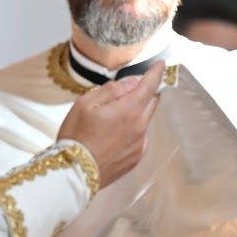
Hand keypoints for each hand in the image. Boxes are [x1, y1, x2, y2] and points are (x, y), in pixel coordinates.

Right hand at [56, 61, 163, 188]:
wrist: (75, 172)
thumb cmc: (77, 136)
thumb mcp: (85, 103)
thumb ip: (112, 90)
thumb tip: (132, 82)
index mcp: (129, 110)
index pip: (149, 86)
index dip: (156, 73)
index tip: (161, 64)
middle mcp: (140, 127)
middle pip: (151, 102)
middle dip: (146, 91)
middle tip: (132, 88)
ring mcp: (140, 144)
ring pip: (145, 120)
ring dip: (137, 111)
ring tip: (115, 115)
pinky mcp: (136, 157)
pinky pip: (140, 137)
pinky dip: (132, 130)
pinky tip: (114, 135)